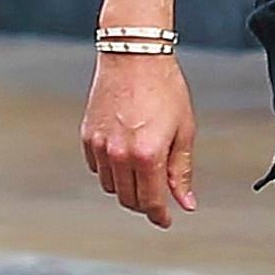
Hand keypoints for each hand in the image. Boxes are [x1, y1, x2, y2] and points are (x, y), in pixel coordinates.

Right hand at [83, 51, 196, 227]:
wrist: (134, 54)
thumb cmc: (164, 87)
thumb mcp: (184, 130)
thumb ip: (181, 171)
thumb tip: (185, 202)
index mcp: (147, 155)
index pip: (150, 201)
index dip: (159, 215)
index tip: (165, 219)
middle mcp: (119, 154)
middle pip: (128, 198)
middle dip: (144, 203)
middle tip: (157, 198)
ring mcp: (100, 145)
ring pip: (110, 185)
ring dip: (126, 186)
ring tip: (142, 171)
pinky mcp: (88, 135)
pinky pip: (96, 167)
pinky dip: (110, 170)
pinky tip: (124, 157)